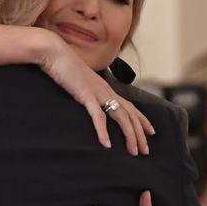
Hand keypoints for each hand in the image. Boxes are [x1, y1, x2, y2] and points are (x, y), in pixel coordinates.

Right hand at [39, 36, 153, 153]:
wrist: (55, 53)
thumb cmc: (64, 68)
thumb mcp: (81, 83)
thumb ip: (89, 92)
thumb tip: (90, 102)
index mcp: (106, 88)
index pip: (130, 106)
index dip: (142, 120)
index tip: (151, 133)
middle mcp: (107, 90)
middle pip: (130, 115)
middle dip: (140, 134)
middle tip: (145, 151)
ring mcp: (98, 93)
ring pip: (121, 116)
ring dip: (129, 135)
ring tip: (133, 151)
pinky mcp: (86, 95)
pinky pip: (98, 116)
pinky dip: (103, 132)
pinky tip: (107, 144)